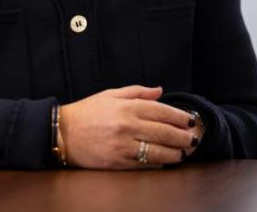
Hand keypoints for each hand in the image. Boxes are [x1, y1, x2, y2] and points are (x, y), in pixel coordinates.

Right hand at [59, 85, 200, 168]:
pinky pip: (143, 164)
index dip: (179, 117)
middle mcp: (126, 125)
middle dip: (182, 136)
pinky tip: (166, 162)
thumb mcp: (110, 94)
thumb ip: (137, 92)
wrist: (61, 133)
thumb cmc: (86, 112)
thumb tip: (160, 90)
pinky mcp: (117, 162)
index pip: (161, 111)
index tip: (190, 121)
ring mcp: (122, 146)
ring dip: (175, 153)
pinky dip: (158, 163)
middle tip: (194, 139)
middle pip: (163, 132)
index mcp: (126, 107)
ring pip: (157, 151)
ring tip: (184, 152)